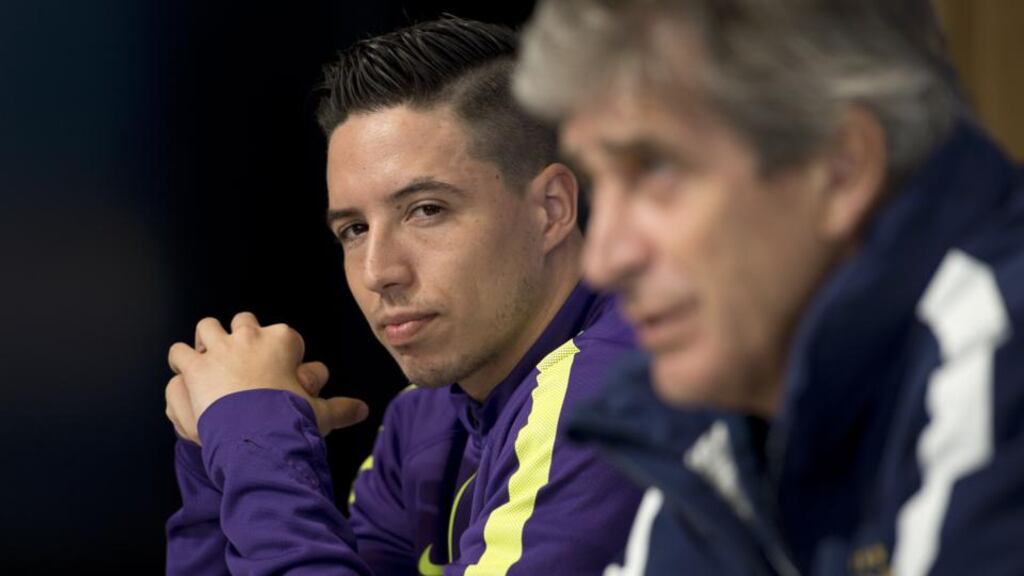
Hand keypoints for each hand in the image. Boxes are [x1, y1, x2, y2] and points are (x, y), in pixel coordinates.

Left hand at [165, 312, 367, 444]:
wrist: (255, 433)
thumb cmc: (288, 419)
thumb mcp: (320, 414)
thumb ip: (341, 408)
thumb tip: (363, 410)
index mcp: (282, 340)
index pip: (285, 335)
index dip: (283, 351)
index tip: (282, 369)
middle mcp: (250, 336)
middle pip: (244, 321)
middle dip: (242, 336)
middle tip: (243, 360)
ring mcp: (219, 348)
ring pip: (208, 326)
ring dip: (208, 340)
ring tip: (211, 360)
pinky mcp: (194, 366)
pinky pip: (180, 351)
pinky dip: (182, 361)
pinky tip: (187, 373)